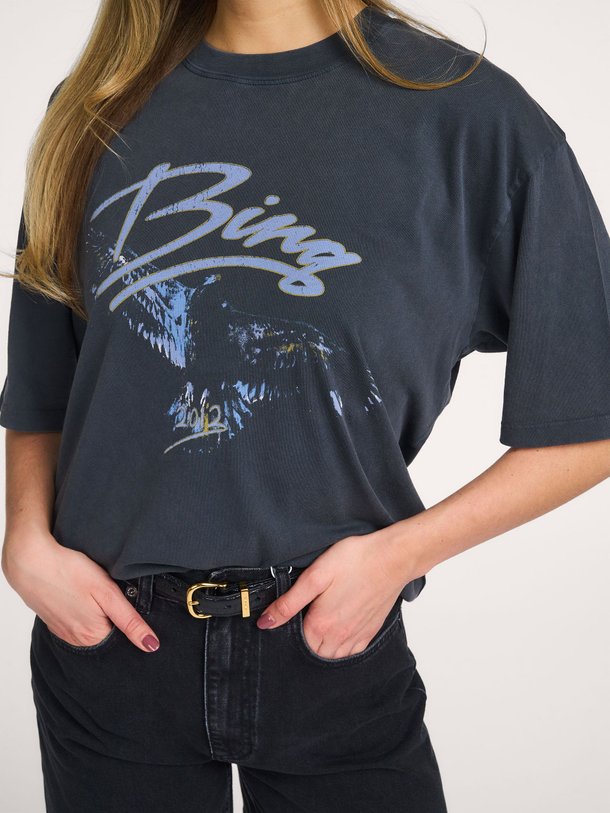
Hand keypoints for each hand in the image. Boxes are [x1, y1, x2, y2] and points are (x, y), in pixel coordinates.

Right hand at [2, 529, 159, 651]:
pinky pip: (77, 623)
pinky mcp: (56, 622)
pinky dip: (85, 613)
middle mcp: (78, 641)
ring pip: (93, 629)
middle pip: (109, 636)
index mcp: (94, 637)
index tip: (131, 607)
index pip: (124, 641)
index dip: (134, 626)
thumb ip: (130, 621)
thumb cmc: (69, 572)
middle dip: (117, 621)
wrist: (30, 561)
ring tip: (98, 595)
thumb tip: (151, 645)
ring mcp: (64, 632)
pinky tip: (84, 597)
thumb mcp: (107, 593)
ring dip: (101, 616)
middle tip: (112, 596)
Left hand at [256, 532, 411, 658]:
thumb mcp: (315, 576)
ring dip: (321, 649)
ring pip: (331, 657)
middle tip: (299, 623)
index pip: (295, 646)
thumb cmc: (355, 560)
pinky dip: (340, 650)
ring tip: (316, 628)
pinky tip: (336, 633)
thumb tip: (265, 622)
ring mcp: (356, 636)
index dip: (286, 637)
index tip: (283, 623)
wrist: (392, 558)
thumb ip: (289, 603)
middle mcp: (339, 637)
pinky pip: (351, 653)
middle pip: (312, 655)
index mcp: (321, 625)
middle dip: (302, 645)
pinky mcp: (370, 632)